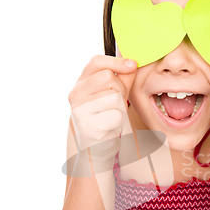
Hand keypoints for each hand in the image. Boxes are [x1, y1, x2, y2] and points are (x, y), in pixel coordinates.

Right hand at [68, 55, 136, 173]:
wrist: (95, 148)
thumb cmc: (106, 118)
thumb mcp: (114, 94)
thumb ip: (122, 78)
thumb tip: (133, 62)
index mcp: (80, 83)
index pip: (96, 62)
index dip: (116, 61)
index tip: (132, 65)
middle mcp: (75, 94)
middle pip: (108, 78)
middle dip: (119, 90)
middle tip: (115, 103)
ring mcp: (80, 110)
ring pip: (113, 97)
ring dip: (119, 108)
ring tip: (111, 116)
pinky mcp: (88, 126)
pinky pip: (116, 116)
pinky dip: (118, 122)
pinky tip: (109, 127)